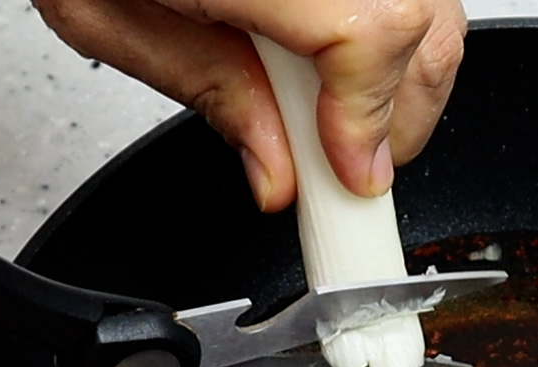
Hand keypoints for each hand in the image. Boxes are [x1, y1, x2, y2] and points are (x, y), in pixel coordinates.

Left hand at [32, 0, 465, 208]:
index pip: (368, 32)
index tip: (353, 177)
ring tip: (342, 113)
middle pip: (419, 20)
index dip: (370, 120)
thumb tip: (281, 173)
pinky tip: (335, 58)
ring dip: (404, 71)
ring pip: (431, 3)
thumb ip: (208, 92)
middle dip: (400, 112)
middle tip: (351, 166)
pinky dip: (389, 28)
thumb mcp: (106, 17)